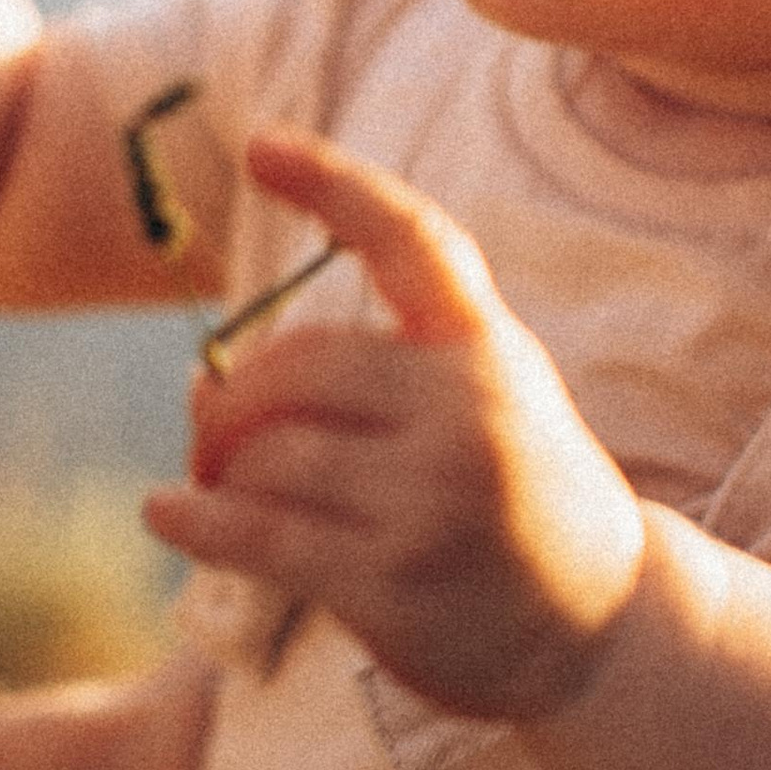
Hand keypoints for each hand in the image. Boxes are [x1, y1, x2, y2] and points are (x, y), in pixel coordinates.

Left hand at [140, 127, 646, 718]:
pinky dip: (197, 519)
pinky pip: (260, 534)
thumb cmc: (516, 502)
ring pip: (271, 453)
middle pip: (298, 363)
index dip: (334, 184)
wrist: (603, 623)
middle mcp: (468, 412)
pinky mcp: (392, 580)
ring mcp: (432, 499)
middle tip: (212, 433)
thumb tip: (201, 380)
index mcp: (490, 350)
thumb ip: (369, 377)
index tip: (261, 146)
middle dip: (233, 397)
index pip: (413, 242)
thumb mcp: (481, 406)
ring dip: (221, 468)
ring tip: (215, 484)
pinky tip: (168, 512)